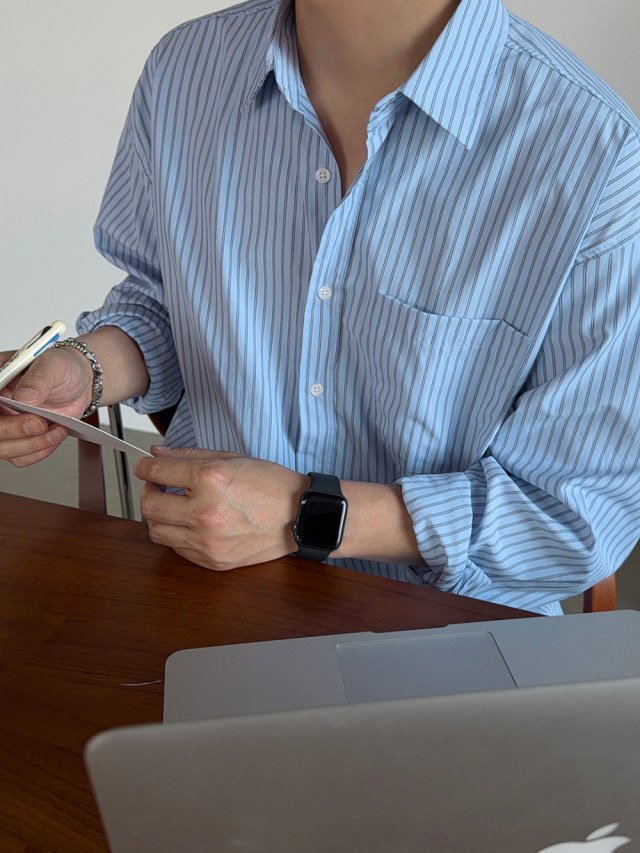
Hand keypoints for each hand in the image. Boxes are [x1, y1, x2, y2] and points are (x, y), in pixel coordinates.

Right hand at [0, 346, 92, 466]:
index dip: (0, 418)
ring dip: (33, 444)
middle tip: (39, 424)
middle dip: (14, 431)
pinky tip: (55, 435)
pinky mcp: (18, 439)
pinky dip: (39, 451)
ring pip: (4, 448)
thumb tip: (25, 398)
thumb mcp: (52, 365)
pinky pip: (20, 457)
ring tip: (58, 429)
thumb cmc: (61, 368)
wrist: (79, 382)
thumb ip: (38, 379)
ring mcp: (5, 424)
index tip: (18, 410)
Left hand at [135, 446, 307, 570]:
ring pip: (157, 531)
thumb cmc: (271, 484)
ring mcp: (208, 540)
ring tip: (175, 507)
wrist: (300, 517)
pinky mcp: (213, 560)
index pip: (156, 472)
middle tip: (159, 487)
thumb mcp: (232, 458)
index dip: (145, 468)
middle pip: (148, 505)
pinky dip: (177, 535)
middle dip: (148, 492)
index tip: (147, 468)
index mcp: (210, 479)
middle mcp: (205, 511)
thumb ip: (189, 456)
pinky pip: (177, 549)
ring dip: (159, 516)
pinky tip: (192, 524)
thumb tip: (157, 455)